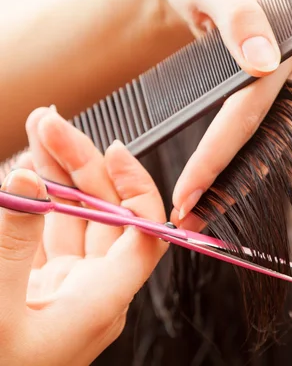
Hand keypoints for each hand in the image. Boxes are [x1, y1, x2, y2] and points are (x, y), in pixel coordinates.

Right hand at [0, 107, 167, 365]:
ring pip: (75, 220)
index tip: (111, 148)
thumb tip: (27, 179)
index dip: (135, 185)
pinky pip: (49, 236)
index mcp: (103, 299)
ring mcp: (67, 289)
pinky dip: (38, 204)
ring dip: (58, 177)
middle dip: (82, 166)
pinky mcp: (39, 289)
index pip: (145, 231)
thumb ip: (13, 241)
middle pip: (106, 214)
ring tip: (39, 135)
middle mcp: (94, 291)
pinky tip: (28, 175)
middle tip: (52, 124)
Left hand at [161, 0, 291, 223]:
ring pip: (270, 143)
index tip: (185, 193)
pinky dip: (249, 162)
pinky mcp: (290, 92)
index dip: (218, 156)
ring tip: (203, 210)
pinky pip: (272, 134)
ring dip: (237, 180)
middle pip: (262, 136)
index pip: (248, 112)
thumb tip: (263, 62)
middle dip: (224, 181)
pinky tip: (228, 189)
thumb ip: (239, 14)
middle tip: (188, 218)